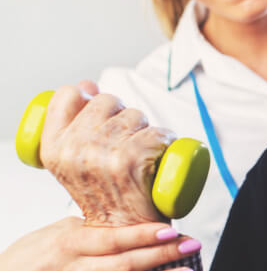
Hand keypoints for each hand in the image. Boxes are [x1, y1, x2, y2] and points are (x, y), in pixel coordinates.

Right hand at [0, 217, 199, 270]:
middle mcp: (75, 268)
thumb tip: (128, 221)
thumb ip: (91, 229)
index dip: (144, 236)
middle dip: (161, 255)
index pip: (113, 239)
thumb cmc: (29, 258)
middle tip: (190, 244)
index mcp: (70, 244)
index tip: (171, 230)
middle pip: (124, 264)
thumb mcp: (57, 235)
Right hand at [39, 82, 174, 225]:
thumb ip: (75, 122)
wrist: (124, 229)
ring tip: (139, 155)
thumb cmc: (105, 190)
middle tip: (124, 143)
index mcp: (53, 148)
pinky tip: (159, 156)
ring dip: (144, 129)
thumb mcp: (75, 159)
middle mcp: (73, 150)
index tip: (102, 114)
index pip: (67, 94)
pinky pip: (157, 132)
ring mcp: (101, 155)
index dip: (89, 97)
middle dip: (122, 115)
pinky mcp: (130, 160)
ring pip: (135, 114)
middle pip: (108, 100)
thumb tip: (87, 84)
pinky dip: (165, 140)